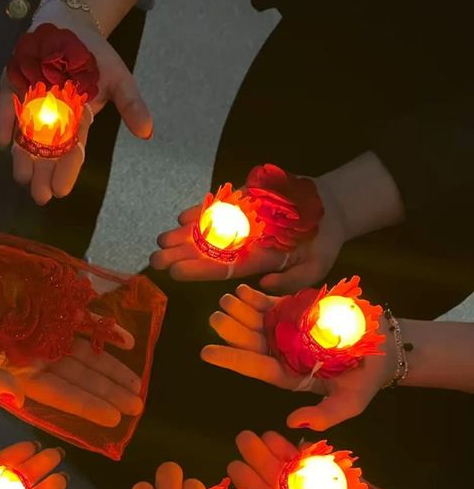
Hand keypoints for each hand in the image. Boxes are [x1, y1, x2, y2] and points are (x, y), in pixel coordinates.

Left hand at [0, 8, 151, 205]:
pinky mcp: (11, 87)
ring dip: (22, 157)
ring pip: (23, 137)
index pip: (71, 152)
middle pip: (45, 152)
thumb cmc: (95, 56)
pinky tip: (2, 140)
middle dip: (42, 174)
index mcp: (76, 123)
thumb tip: (147, 132)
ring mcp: (29, 104)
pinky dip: (3, 122)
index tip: (61, 190)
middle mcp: (51, 120)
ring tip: (22, 177)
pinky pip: (5, 107)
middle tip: (40, 195)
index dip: (67, 171)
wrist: (71, 23)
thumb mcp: (119, 79)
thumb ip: (131, 105)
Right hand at [0, 239, 144, 426]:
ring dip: (113, 369)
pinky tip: (129, 341)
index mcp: (19, 372)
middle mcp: (38, 356)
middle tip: (137, 407)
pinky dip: (108, 331)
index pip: (60, 394)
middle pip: (80, 378)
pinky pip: (87, 322)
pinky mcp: (55, 306)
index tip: (114, 418)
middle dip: (108, 393)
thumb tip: (15, 401)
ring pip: (88, 355)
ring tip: (137, 384)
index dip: (87, 406)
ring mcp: (49, 331)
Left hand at [151, 177, 344, 291]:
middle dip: (181, 255)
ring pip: (208, 230)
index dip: (200, 270)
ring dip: (184, 235)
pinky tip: (182, 218)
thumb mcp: (317, 267)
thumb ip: (292, 280)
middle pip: (208, 252)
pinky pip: (219, 208)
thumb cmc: (324, 242)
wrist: (332, 207)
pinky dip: (202, 211)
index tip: (176, 272)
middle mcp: (245, 245)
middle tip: (156, 258)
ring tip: (161, 239)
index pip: (224, 269)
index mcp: (258, 262)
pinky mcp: (245, 202)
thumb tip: (263, 286)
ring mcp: (242, 223)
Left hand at [201, 283, 394, 430]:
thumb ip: (324, 415)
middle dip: (231, 330)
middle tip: (215, 318)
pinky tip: (241, 291)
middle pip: (250, 342)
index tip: (207, 352)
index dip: (232, 359)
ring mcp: (285, 331)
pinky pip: (269, 305)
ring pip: (255, 321)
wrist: (385, 349)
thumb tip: (293, 422)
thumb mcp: (350, 403)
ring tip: (224, 301)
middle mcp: (281, 353)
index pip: (255, 367)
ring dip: (238, 311)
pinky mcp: (294, 312)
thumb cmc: (365, 379)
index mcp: (287, 375)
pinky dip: (254, 298)